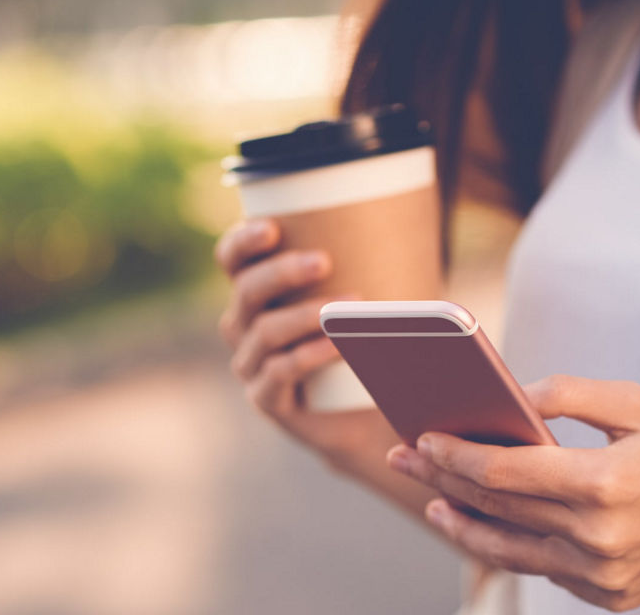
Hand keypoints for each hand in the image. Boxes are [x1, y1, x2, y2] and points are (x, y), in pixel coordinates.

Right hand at [215, 218, 384, 463]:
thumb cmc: (362, 341)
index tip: (272, 228)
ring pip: (265, 332)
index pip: (232, 260)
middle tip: (324, 262)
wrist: (364, 412)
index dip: (242, 242)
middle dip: (282, 273)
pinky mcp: (267, 399)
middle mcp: (243, 326)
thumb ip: (364, 266)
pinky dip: (311, 355)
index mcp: (256, 292)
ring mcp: (251, 365)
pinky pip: (281, 373)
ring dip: (305, 315)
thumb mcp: (359, 298)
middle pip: (247, 291)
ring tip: (347, 308)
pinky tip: (339, 346)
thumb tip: (407, 229)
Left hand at [386, 374, 639, 611]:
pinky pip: (543, 569)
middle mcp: (599, 537)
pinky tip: (483, 523)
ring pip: (509, 549)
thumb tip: (504, 396)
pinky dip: (508, 545)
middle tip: (402, 456)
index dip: (453, 455)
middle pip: (496, 508)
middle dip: (440, 479)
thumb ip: (562, 394)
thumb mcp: (633, 401)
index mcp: (605, 484)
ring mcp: (604, 575)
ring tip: (430, 500)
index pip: (503, 473)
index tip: (421, 436)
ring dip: (460, 524)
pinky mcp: (610, 596)